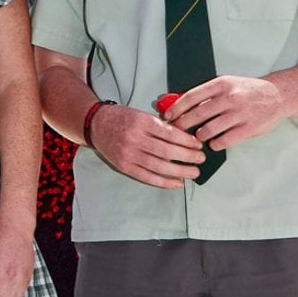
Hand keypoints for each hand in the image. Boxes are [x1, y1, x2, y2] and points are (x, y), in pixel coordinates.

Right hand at [89, 102, 205, 187]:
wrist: (96, 125)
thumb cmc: (122, 118)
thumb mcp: (141, 114)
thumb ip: (161, 125)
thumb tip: (186, 137)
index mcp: (140, 122)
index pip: (169, 133)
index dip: (187, 140)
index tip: (198, 144)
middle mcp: (134, 138)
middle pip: (166, 151)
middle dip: (188, 157)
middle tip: (201, 159)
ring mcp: (128, 154)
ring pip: (159, 166)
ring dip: (180, 171)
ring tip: (194, 172)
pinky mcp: (125, 167)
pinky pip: (148, 177)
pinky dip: (165, 182)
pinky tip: (178, 182)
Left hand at [168, 73, 283, 148]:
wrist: (277, 95)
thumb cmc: (248, 90)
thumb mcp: (227, 84)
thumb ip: (207, 94)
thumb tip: (180, 103)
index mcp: (221, 84)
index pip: (191, 96)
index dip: (176, 108)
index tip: (167, 116)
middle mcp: (229, 97)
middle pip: (197, 114)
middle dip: (182, 124)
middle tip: (175, 131)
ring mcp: (239, 113)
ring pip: (209, 129)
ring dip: (199, 136)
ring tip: (198, 137)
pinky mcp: (248, 128)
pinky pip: (224, 141)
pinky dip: (215, 144)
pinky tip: (214, 143)